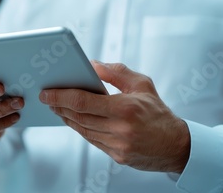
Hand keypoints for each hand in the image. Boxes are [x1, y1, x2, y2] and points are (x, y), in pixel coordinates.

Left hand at [40, 61, 189, 172]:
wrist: (176, 145)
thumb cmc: (157, 111)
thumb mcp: (141, 84)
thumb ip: (115, 72)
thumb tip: (90, 65)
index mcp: (125, 109)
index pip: (83, 102)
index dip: (60, 96)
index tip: (46, 92)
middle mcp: (119, 129)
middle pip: (78, 117)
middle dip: (59, 106)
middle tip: (47, 97)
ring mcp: (117, 145)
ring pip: (82, 129)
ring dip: (66, 117)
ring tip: (57, 106)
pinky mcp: (116, 156)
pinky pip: (91, 139)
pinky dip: (79, 128)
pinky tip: (73, 119)